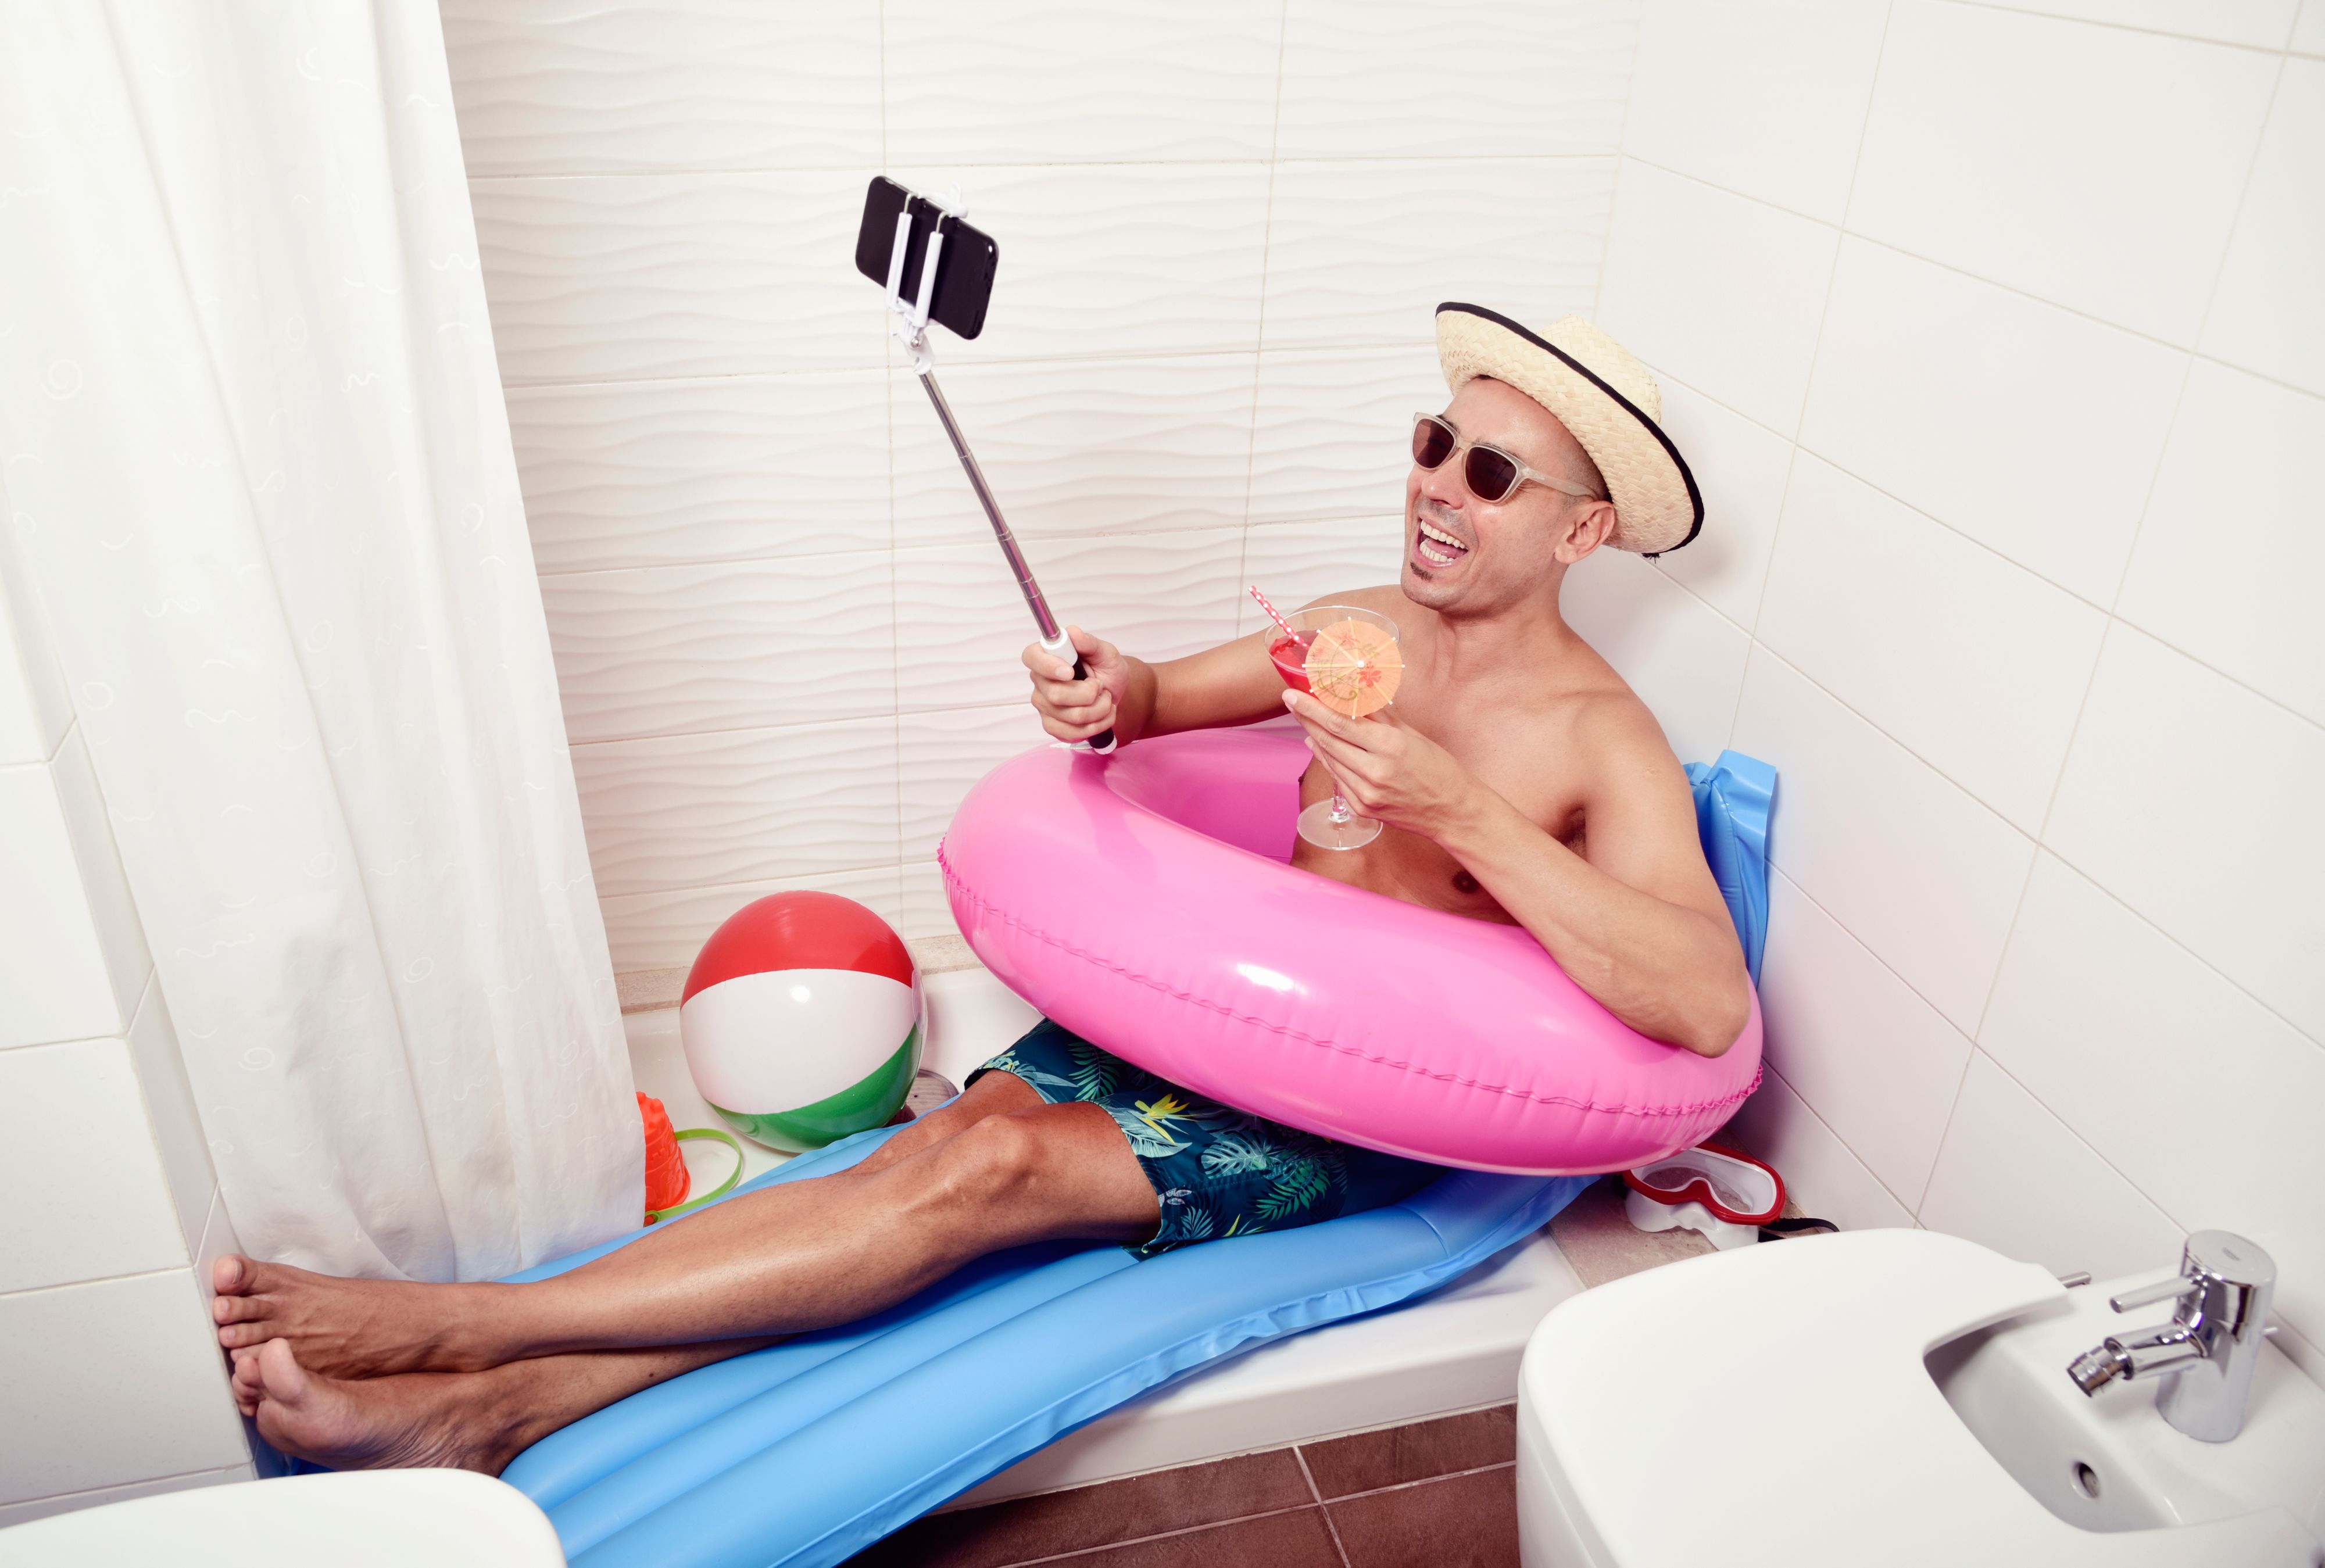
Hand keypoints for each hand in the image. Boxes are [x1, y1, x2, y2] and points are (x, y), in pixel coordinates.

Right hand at [1023, 625, 1126, 743]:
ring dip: (1099, 709)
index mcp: (1047, 656)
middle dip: (1089, 694)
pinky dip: (1097, 725)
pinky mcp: (1052, 725)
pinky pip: (1073, 732)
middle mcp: (1040, 681)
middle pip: (1055, 694)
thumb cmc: (1106, 669)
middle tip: (1099, 686)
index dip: (1048, 666)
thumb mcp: (1106, 653)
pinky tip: (1102, 715)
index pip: (1031, 657)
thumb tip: (1072, 633)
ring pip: (1071, 716)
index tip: (1070, 671)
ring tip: (1105, 699)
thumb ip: (1089, 643)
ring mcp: (1044, 705)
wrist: (1114, 693)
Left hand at [1282, 689, 1475, 836]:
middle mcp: (1374, 772)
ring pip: (1330, 759)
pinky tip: (1320, 746)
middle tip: (1291, 702)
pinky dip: (1328, 759)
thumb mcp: (1411, 734)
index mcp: (1390, 747)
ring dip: (1315, 738)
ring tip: (1305, 719)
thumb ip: (1379, 716)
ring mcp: (1366, 793)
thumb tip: (1352, 695)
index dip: (1312, 708)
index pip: (1340, 723)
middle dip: (1306, 719)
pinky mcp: (1362, 808)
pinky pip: (1338, 778)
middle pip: (1328, 740)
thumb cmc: (1438, 768)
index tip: (1293, 695)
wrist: (1452, 811)